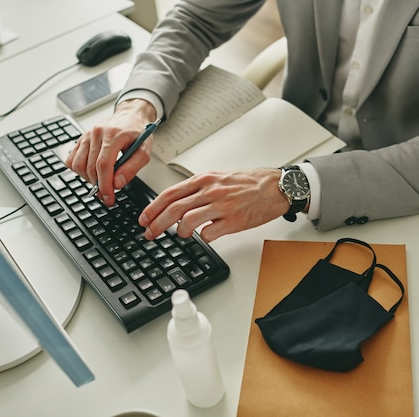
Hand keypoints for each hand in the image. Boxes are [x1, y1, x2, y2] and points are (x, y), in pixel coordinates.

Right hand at [65, 99, 156, 205]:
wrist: (130, 115)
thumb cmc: (138, 132)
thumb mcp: (144, 151)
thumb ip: (132, 168)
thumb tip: (117, 184)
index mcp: (113, 135)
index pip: (103, 165)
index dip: (105, 185)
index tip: (109, 198)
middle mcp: (96, 133)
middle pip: (90, 167)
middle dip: (98, 186)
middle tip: (108, 195)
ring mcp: (86, 135)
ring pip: (78, 165)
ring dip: (88, 179)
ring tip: (101, 182)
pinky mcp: (81, 139)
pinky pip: (72, 159)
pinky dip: (79, 171)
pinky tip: (92, 173)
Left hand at [138, 169, 289, 242]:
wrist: (275, 187)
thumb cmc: (248, 183)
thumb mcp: (218, 177)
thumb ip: (197, 189)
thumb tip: (176, 203)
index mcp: (204, 179)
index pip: (170, 193)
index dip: (152, 208)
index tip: (144, 218)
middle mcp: (211, 191)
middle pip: (174, 209)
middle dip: (157, 223)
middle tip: (149, 233)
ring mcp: (222, 206)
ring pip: (188, 221)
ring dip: (179, 231)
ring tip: (179, 234)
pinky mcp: (234, 221)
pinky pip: (209, 233)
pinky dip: (202, 237)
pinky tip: (204, 235)